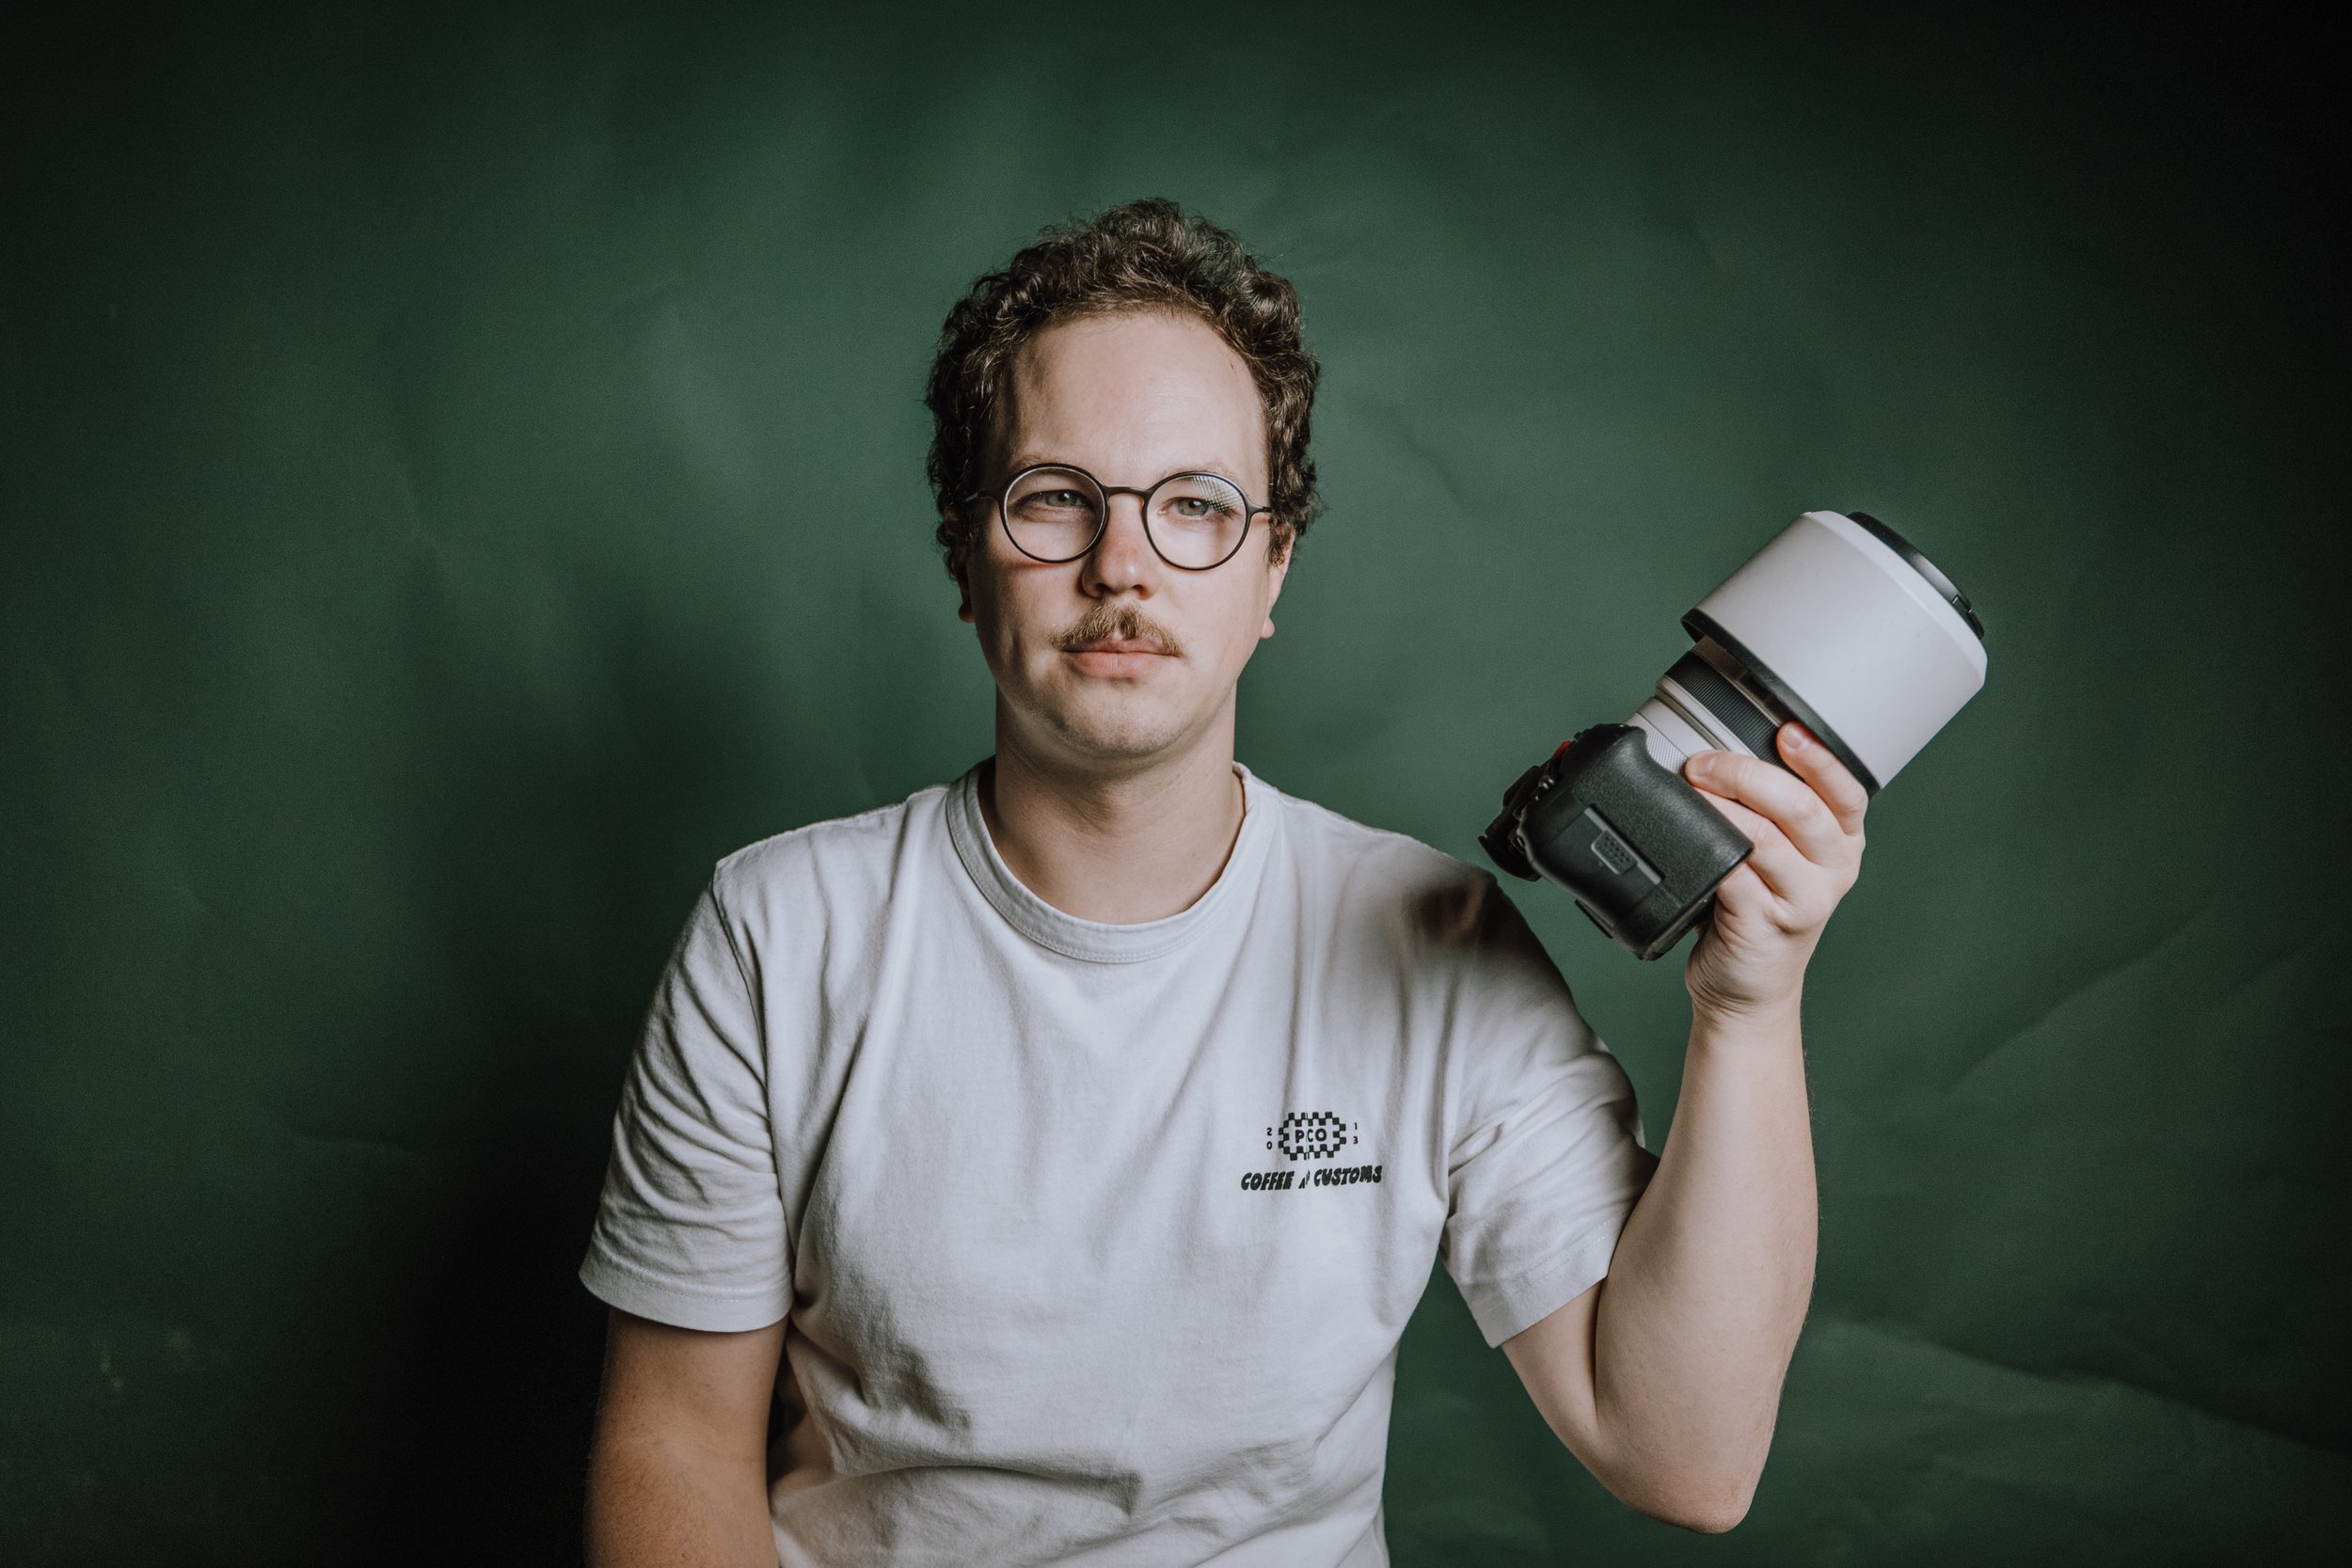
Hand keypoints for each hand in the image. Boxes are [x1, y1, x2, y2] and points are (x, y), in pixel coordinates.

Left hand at [1679, 723, 1867, 1020]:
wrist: (1747, 987)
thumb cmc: (1756, 910)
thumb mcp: (1780, 856)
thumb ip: (1767, 810)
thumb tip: (1715, 748)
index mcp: (1841, 844)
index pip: (1846, 792)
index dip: (1818, 758)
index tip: (1786, 731)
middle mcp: (1831, 870)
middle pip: (1800, 807)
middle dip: (1745, 774)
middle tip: (1701, 763)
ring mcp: (1803, 901)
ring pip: (1765, 838)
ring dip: (1720, 808)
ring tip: (1689, 787)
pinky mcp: (1765, 925)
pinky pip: (1736, 874)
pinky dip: (1709, 848)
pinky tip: (1689, 837)